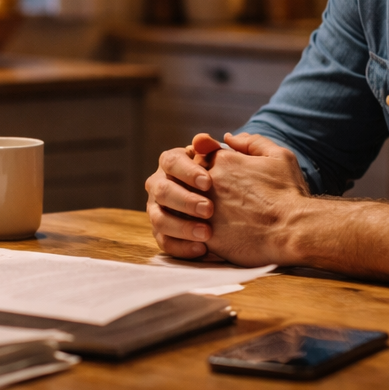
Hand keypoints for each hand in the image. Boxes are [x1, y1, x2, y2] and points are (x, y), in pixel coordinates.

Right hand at [145, 133, 224, 259]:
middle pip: (162, 191)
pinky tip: (203, 250)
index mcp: (172, 163)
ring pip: (159, 219)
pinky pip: (165, 243)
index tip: (208, 182)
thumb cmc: (227, 176)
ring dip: (182, 227)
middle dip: (185, 201)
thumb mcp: (227, 159)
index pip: (171, 161)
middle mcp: (159, 185)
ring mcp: (157, 210)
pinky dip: (182, 247)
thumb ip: (217, 149)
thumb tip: (203, 140)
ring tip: (207, 233)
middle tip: (209, 209)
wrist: (231, 203)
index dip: (187, 171)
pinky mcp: (162, 233)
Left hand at [196, 132, 312, 266]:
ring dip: (190, 210)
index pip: (199, 156)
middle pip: (186, 179)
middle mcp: (208, 182)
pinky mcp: (205, 235)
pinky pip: (188, 231)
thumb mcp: (278, 156)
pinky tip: (209, 235)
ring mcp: (203, 209)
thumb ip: (252, 142)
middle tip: (213, 198)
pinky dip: (193, 232)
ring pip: (182, 206)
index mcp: (222, 160)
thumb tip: (228, 137)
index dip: (205, 166)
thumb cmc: (288, 193)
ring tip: (211, 218)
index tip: (218, 178)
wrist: (293, 230)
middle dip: (194, 187)